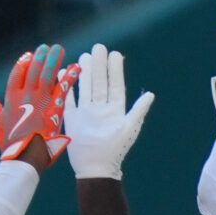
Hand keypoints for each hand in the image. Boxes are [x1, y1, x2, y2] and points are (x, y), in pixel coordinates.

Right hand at [0, 43, 73, 168]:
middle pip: (33, 69)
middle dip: (40, 56)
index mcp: (10, 99)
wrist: (24, 156)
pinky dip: (71, 76)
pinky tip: (77, 67)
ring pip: (48, 73)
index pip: (16, 74)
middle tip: (47, 48)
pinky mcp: (54, 107)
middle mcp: (25, 95)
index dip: (23, 63)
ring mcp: (40, 100)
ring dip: (54, 60)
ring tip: (59, 49)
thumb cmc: (10, 146)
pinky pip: (64, 87)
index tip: (29, 55)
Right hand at [64, 43, 154, 180]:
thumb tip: (151, 94)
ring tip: (84, 56)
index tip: (115, 54)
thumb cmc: (116, 149)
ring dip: (84, 73)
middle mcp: (101, 108)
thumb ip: (139, 110)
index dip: (115, 70)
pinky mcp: (72, 118)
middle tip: (98, 47)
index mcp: (115, 109)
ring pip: (85, 87)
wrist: (96, 167)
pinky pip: (69, 100)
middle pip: (99, 82)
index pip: (115, 85)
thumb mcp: (129, 128)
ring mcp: (86, 112)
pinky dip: (67, 87)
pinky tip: (65, 74)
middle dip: (99, 65)